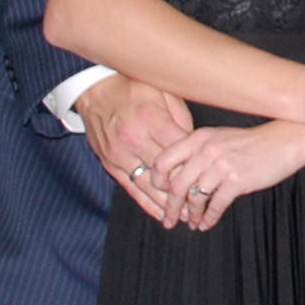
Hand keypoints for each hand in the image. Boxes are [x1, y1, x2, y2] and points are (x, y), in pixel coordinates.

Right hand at [77, 75, 192, 215]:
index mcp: (151, 119)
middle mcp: (134, 140)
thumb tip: (195, 143)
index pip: (180, 151)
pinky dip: (147, 203)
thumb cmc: (133, 88)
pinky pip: (131, 189)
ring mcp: (120, 154)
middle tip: (204, 202)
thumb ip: (181, 117)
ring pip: (149, 186)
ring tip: (186, 216)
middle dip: (186, 189)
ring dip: (168, 203)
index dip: (196, 165)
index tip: (210, 176)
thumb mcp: (163, 92)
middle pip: (166, 172)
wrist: (94, 90)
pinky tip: (161, 213)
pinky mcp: (110, 164)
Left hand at [149, 120, 304, 229]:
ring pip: (194, 198)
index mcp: (198, 138)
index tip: (162, 193)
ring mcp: (222, 165)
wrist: (286, 141)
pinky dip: (208, 218)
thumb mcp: (219, 139)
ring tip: (192, 223)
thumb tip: (175, 181)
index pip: (163, 161)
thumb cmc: (251, 142)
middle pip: (176, 185)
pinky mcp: (237, 180)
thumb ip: (197, 154)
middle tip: (169, 220)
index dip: (158, 181)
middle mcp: (206, 149)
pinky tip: (206, 224)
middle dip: (170, 207)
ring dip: (191, 215)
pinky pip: (215, 206)